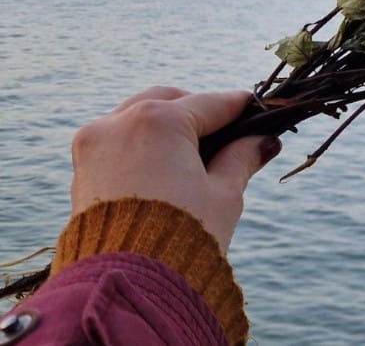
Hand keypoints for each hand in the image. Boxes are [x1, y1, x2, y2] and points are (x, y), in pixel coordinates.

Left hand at [69, 86, 280, 248]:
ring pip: (138, 113)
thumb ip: (243, 157)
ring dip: (167, 122)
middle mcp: (122, 121)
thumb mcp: (224, 193)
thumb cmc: (182, 237)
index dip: (241, 108)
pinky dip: (142, 140)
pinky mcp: (82, 164)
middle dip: (199, 110)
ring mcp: (96, 141)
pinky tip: (164, 161)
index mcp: (160, 121)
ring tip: (195, 148)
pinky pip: (117, 136)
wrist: (125, 283)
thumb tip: (263, 141)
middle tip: (228, 131)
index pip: (212, 103)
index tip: (260, 111)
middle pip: (171, 99)